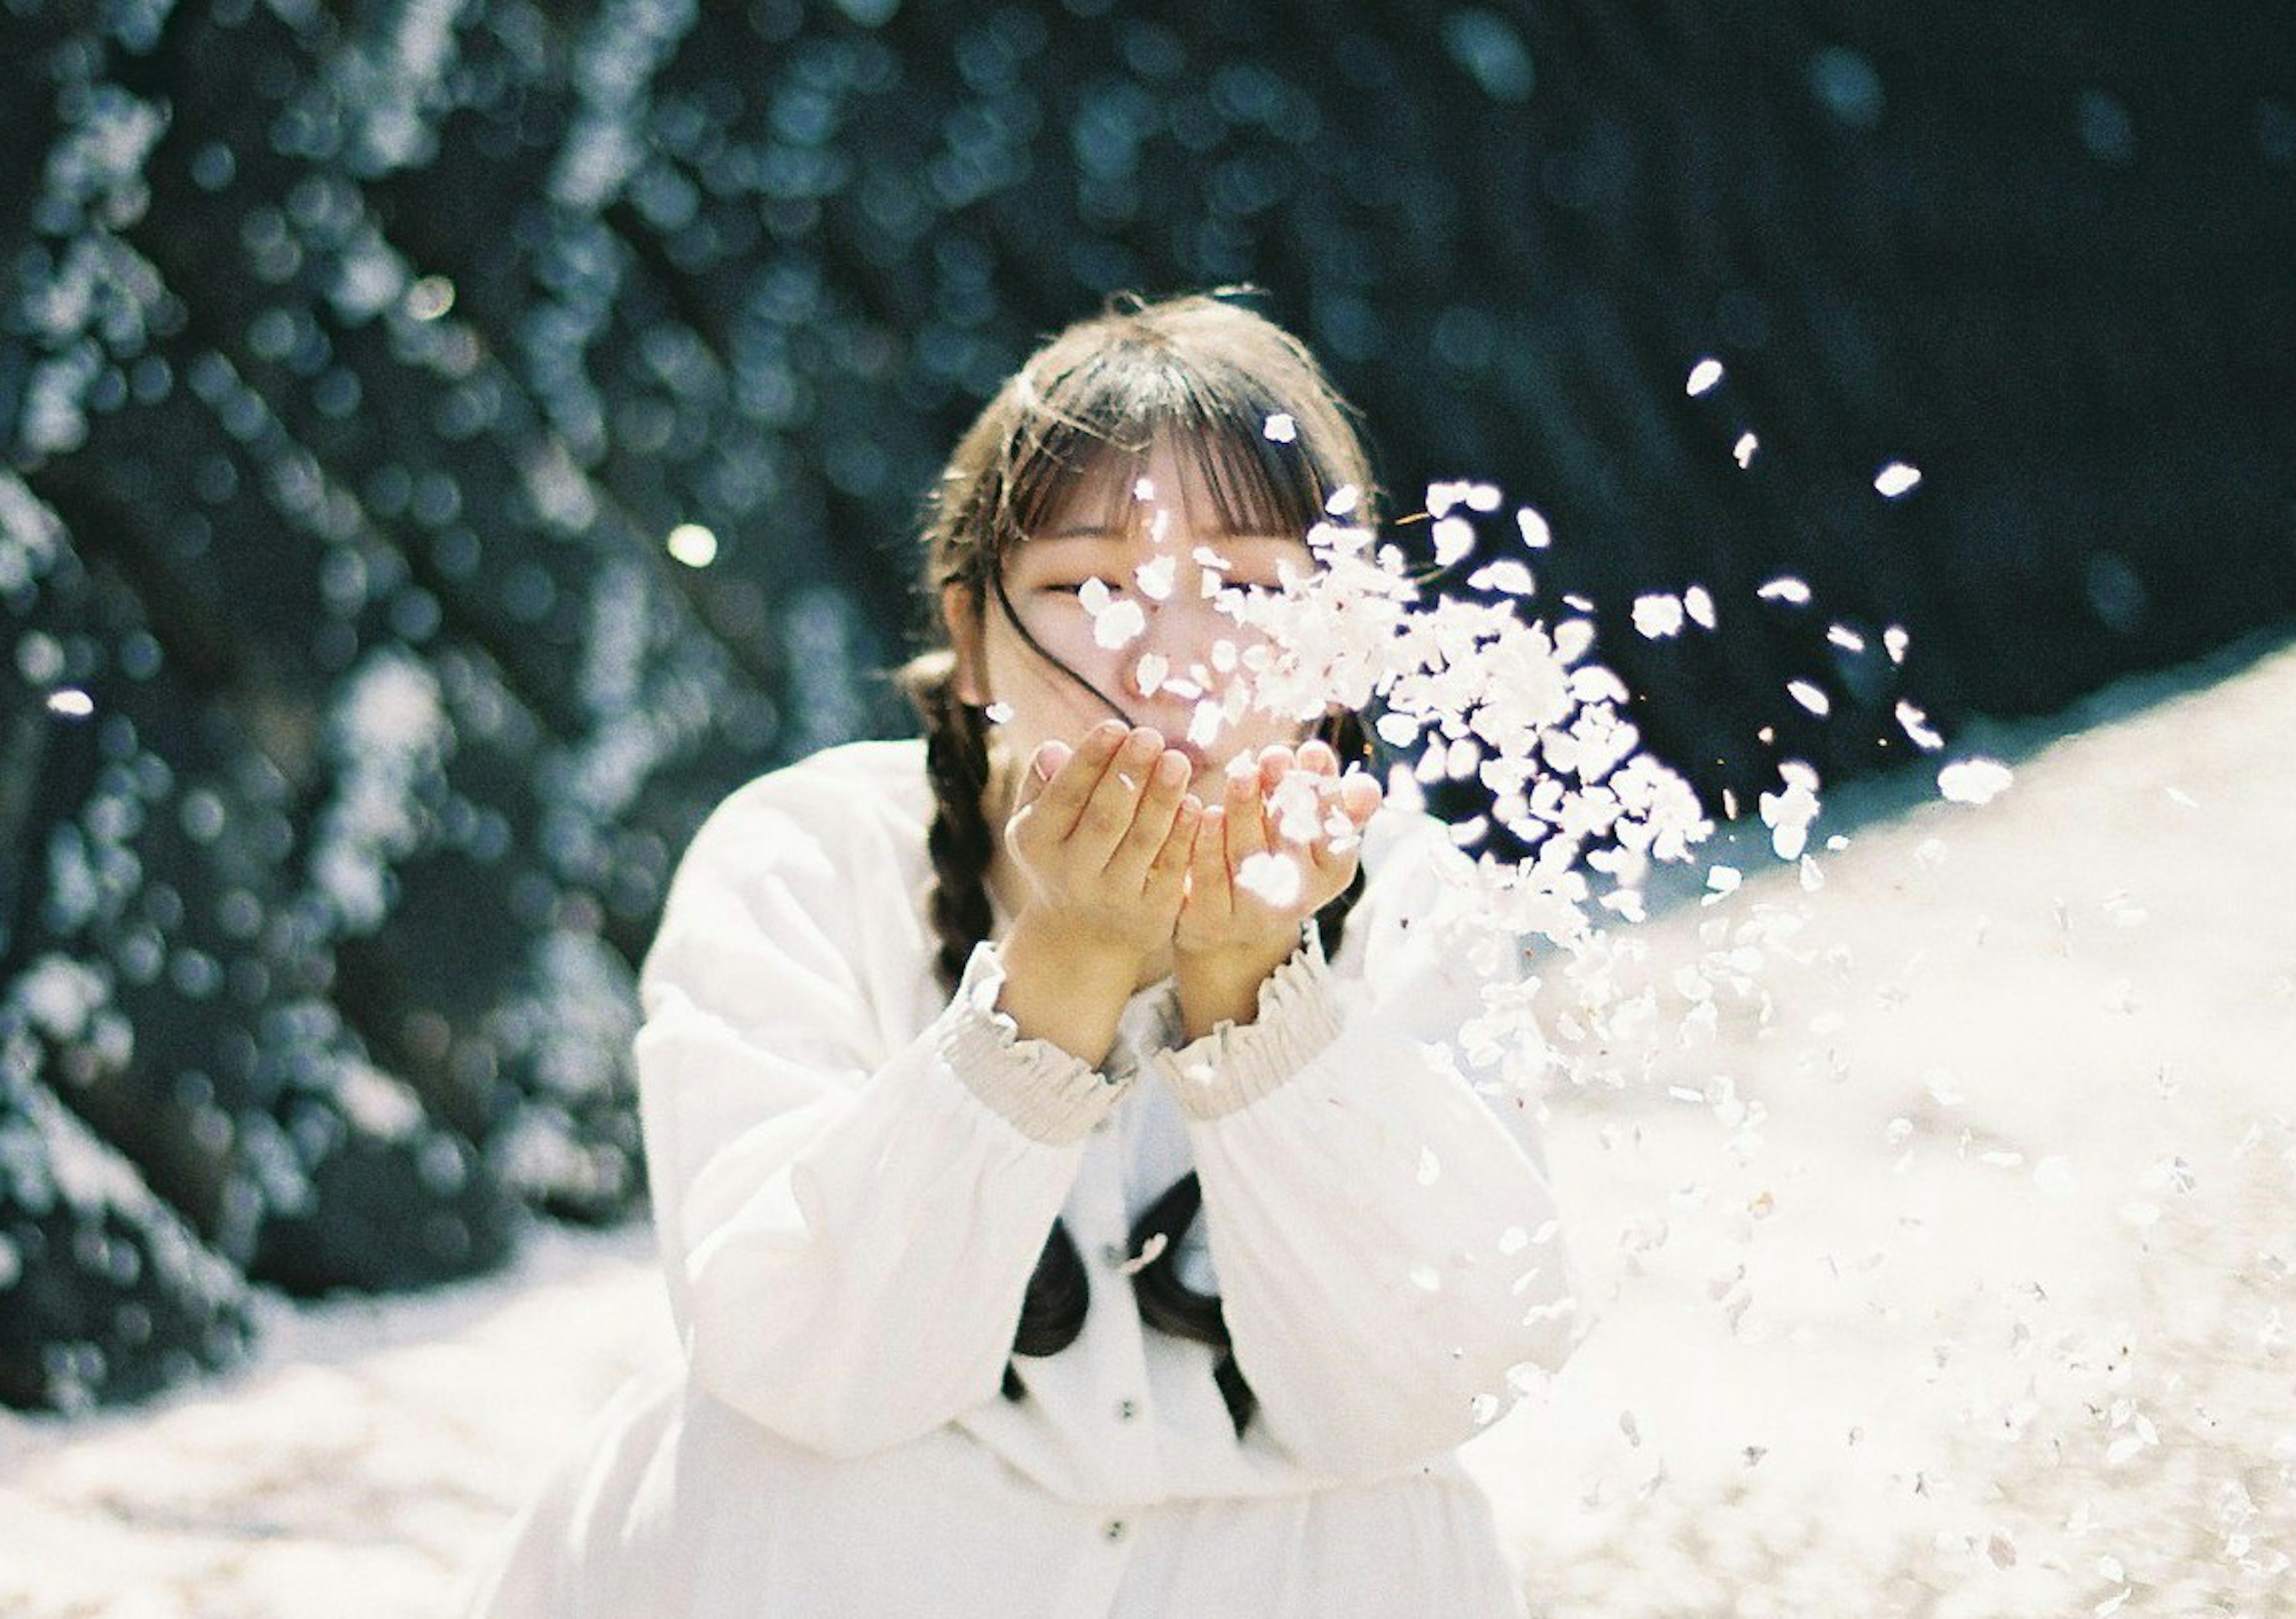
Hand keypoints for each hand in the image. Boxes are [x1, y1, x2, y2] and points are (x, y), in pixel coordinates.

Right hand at [993, 721, 1200, 1063]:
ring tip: (1178, 760)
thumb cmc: (1063, 856)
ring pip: (1143, 843)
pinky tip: (1198, 806)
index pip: (1065, 796)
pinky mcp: (1152, 914)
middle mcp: (1073, 872)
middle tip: (1151, 736)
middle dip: (1129, 775)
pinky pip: (1172, 871)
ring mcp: (1114, 896)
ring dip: (1162, 800)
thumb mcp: (1039, 824)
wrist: (1083, 935)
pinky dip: (1184, 838)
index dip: (1089, 761)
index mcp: (1038, 841)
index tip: (1115, 725)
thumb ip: (1043, 785)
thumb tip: (1053, 748)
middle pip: (1105, 819)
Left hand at [1172, 739, 1380, 1034]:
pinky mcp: (1210, 920)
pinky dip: (1208, 845)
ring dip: (1245, 813)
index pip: (1333, 830)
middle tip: (1275, 755)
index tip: (1313, 750)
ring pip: (1249, 858)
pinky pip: (1210, 880)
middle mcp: (1296, 898)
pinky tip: (1206, 812)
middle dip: (1283, 797)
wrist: (1228, 924)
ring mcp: (1252, 914)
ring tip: (1242, 773)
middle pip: (1291, 842)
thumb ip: (1341, 807)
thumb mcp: (1316, 833)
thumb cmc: (1281, 855)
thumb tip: (1367, 787)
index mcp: (1331, 872)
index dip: (1323, 792)